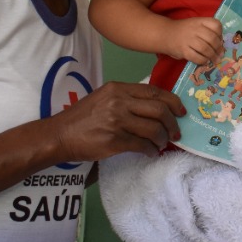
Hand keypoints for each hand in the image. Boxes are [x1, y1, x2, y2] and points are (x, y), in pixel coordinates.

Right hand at [49, 81, 185, 161]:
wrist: (60, 135)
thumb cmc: (82, 117)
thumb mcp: (104, 98)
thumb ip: (127, 98)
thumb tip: (155, 108)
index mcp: (118, 89)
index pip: (154, 91)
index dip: (173, 102)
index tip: (181, 111)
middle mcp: (119, 102)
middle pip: (159, 110)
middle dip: (172, 123)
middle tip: (176, 133)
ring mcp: (117, 121)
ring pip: (154, 129)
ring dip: (162, 139)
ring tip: (161, 144)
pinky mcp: (115, 140)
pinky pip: (142, 145)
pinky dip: (150, 150)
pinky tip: (150, 152)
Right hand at [162, 17, 223, 64]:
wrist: (165, 34)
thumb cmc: (184, 31)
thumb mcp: (196, 24)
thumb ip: (207, 31)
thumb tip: (221, 45)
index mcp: (199, 21)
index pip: (216, 25)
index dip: (220, 34)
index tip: (219, 40)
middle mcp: (194, 29)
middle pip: (212, 39)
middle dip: (218, 48)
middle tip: (220, 54)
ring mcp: (188, 40)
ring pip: (206, 49)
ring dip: (212, 56)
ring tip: (215, 60)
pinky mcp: (183, 50)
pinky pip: (197, 57)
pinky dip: (203, 61)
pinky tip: (205, 62)